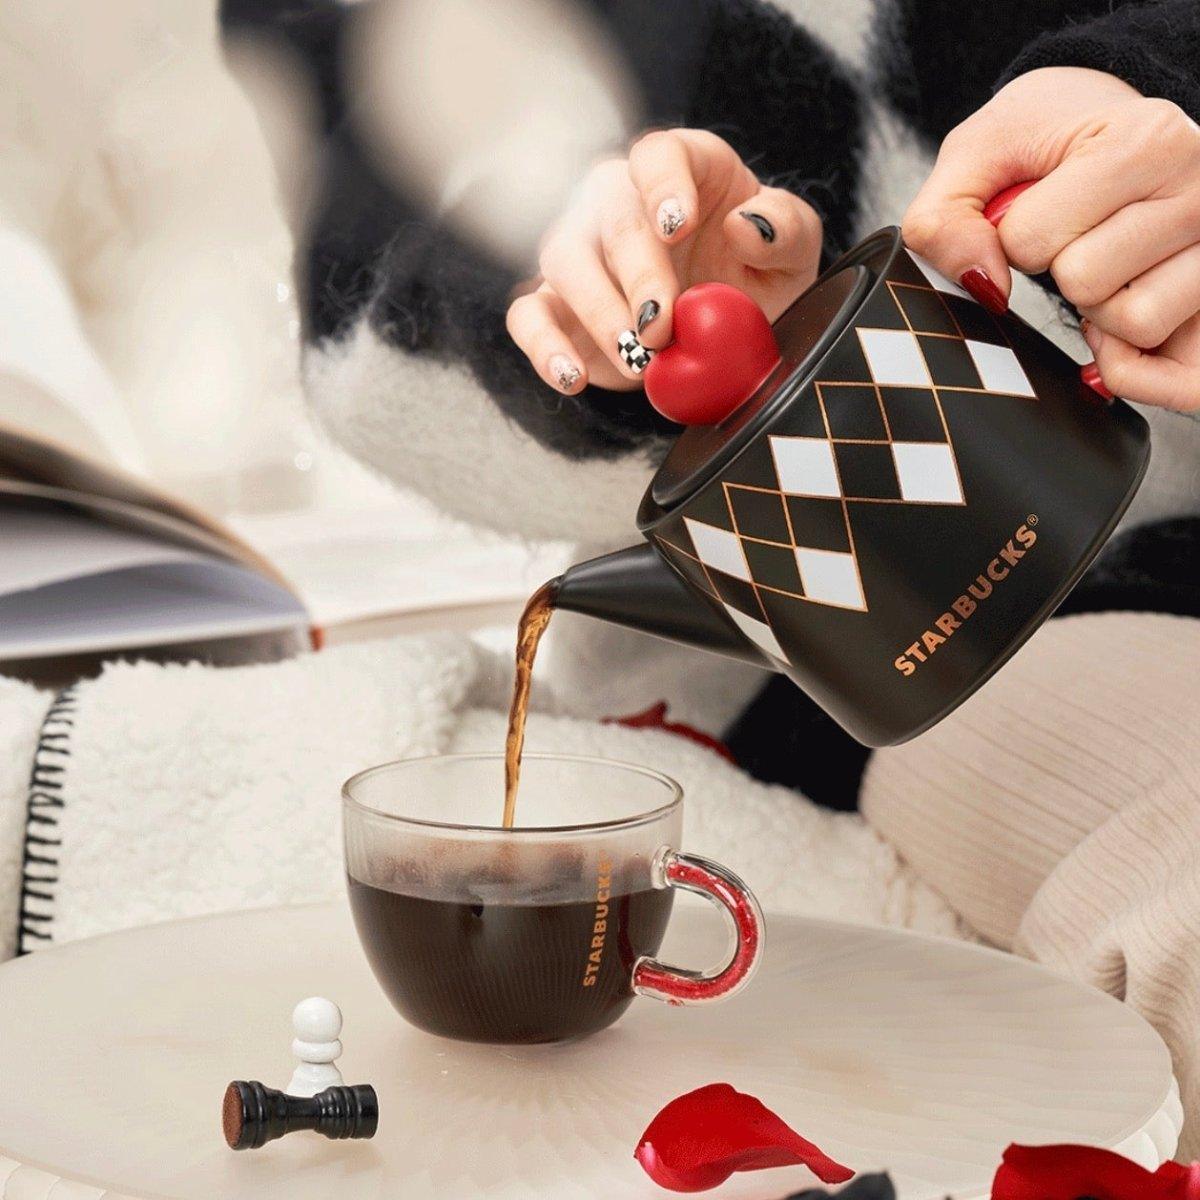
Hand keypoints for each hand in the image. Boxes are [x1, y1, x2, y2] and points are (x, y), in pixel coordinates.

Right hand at [507, 129, 821, 393]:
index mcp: (682, 170)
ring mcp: (582, 251)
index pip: (659, 155)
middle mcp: (620, 200)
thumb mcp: (794, 253)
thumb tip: (744, 223)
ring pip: (563, 257)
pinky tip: (573, 378)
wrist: (729, 336)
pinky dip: (543, 346)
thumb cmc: (758, 278)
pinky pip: (529, 316)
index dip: (664, 185)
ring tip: (636, 359)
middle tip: (661, 326)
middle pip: (611, 215)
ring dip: (597, 311)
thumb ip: (785, 229)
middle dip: (637, 274)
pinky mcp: (557, 306)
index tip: (680, 225)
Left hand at [903, 67, 1199, 410]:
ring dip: (1099, 309)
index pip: (1030, 240)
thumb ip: (944, 217)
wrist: (1115, 115)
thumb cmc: (1052, 137)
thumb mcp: (980, 152)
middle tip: (1078, 234)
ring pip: (1134, 324)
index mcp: (1148, 138)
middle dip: (1056, 270)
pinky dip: (1134, 370)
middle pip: (1084, 284)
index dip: (1012, 237)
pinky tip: (1115, 333)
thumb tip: (980, 286)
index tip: (1038, 206)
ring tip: (1107, 266)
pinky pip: (1184, 379)